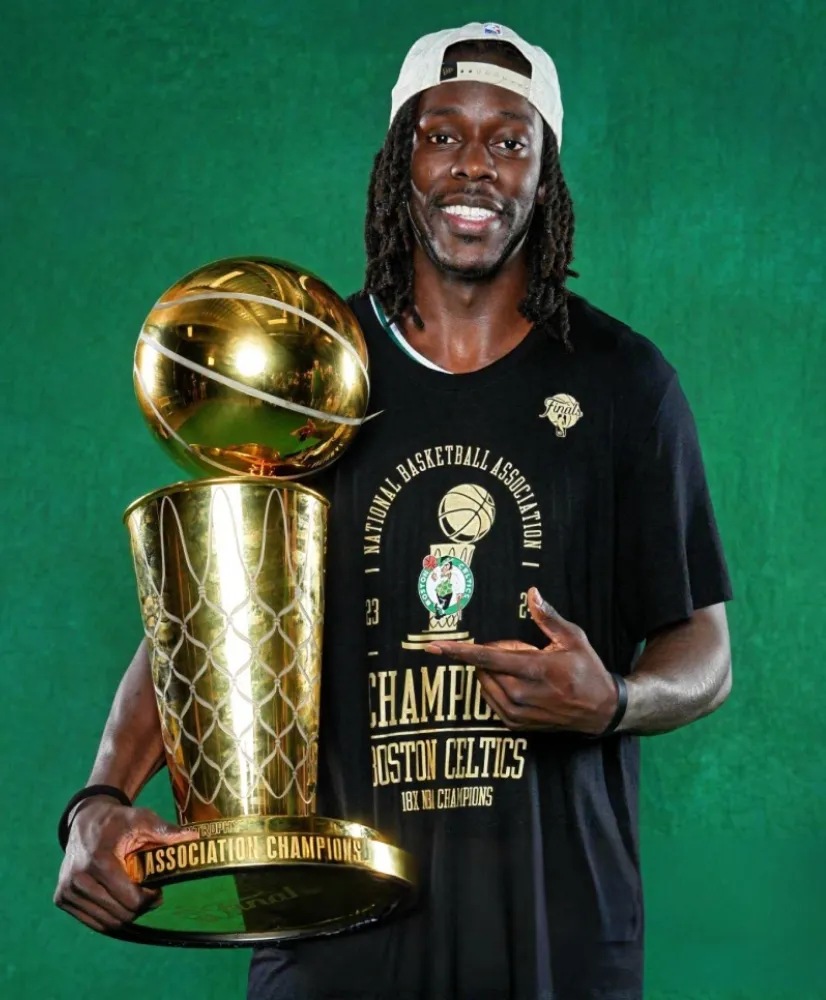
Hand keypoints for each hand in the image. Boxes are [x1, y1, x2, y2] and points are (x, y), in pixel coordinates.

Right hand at [54, 797, 197, 933]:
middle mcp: (78, 878)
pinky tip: (120, 901)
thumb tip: (194, 837)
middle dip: (139, 909)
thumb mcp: (143, 819)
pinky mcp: (61, 898)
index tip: (158, 891)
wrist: (85, 820)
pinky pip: (92, 921)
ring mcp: (67, 890)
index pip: (129, 899)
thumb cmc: (118, 821)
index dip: (148, 900)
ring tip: (136, 898)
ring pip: (105, 922)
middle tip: (150, 897)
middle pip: (119, 913)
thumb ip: (166, 830)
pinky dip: (109, 916)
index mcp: (99, 860)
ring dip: (125, 915)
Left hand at [425, 588, 617, 733]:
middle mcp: (522, 694)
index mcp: (534, 669)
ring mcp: (518, 713)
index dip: (458, 651)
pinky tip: (516, 682)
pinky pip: (491, 700)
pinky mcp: (516, 724)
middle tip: (523, 652)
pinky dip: (495, 687)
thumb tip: (532, 592)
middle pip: (484, 669)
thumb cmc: (587, 670)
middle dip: (496, 654)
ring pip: (485, 684)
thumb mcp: (573, 638)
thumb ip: (548, 617)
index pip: (487, 658)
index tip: (433, 647)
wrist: (599, 710)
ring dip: (493, 672)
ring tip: (524, 669)